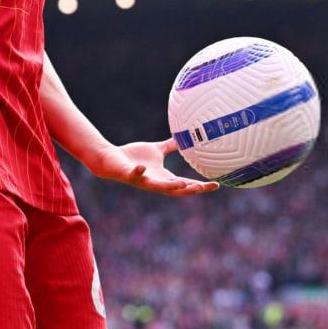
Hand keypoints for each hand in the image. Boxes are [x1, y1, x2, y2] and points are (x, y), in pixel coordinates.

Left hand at [89, 138, 219, 195]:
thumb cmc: (133, 156)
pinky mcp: (129, 174)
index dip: (201, 186)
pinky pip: (134, 175)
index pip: (186, 184)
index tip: (216, 185)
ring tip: (183, 183)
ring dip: (170, 186)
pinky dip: (139, 172)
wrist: (111, 158)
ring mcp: (143, 180)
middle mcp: (156, 182)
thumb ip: (169, 146)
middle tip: (205, 188)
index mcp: (163, 177)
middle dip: (191, 189)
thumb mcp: (156, 150)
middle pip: (177, 189)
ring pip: (158, 187)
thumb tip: (184, 138)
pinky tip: (143, 168)